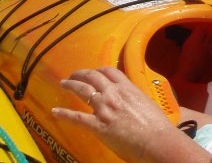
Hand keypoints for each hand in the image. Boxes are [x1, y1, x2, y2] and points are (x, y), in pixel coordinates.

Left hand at [53, 67, 211, 162]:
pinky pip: (76, 117)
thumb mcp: (146, 103)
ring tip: (63, 83)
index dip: (98, 70)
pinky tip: (55, 111)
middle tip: (73, 75)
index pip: (109, 71)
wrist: (156, 140)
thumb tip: (130, 100)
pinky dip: (63, 114)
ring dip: (70, 84)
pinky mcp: (97, 125)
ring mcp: (104, 108)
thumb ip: (134, 98)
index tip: (93, 72)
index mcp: (127, 87)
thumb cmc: (156, 125)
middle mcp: (113, 93)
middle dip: (80, 73)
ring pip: (82, 90)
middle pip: (92, 76)